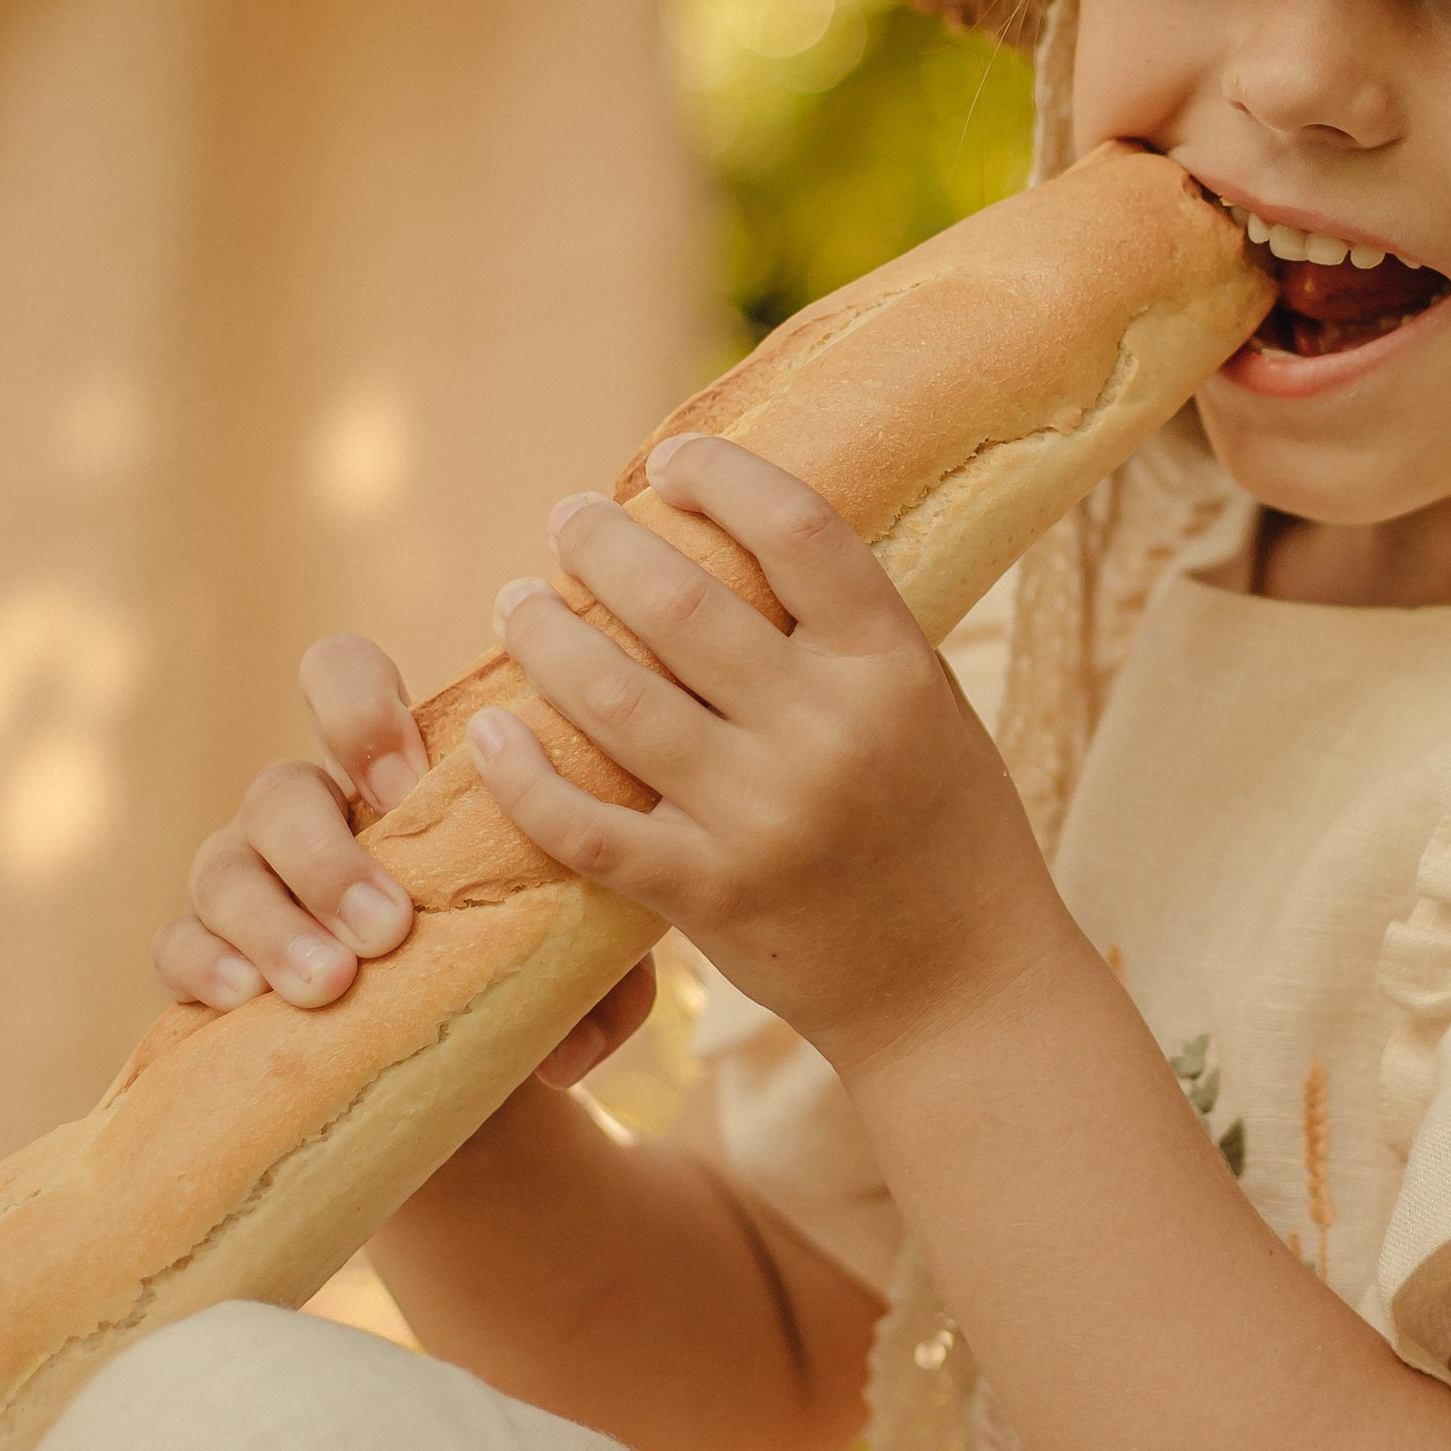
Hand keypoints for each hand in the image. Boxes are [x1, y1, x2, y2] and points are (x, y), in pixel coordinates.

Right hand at [151, 632, 653, 1088]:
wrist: (461, 1084)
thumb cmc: (515, 983)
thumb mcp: (581, 970)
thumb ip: (602, 979)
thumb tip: (570, 1045)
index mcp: (391, 780)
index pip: (343, 677)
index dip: (360, 712)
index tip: (408, 783)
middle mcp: (310, 817)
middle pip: (277, 787)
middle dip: (326, 854)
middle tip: (389, 929)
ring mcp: (251, 885)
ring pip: (221, 864)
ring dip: (274, 920)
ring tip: (331, 984)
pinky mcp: (210, 961)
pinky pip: (174, 944)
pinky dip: (204, 964)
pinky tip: (245, 998)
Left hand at [474, 440, 1062, 1070]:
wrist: (961, 988)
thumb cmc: (947, 830)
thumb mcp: (931, 709)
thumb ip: (852, 634)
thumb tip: (753, 532)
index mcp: (894, 668)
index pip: (798, 529)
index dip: (722, 476)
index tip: (671, 462)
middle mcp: (827, 732)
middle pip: (681, 601)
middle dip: (602, 543)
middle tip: (569, 520)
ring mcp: (762, 817)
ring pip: (614, 699)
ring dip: (546, 636)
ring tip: (520, 603)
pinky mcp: (708, 895)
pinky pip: (586, 825)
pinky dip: (523, 777)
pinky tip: (489, 733)